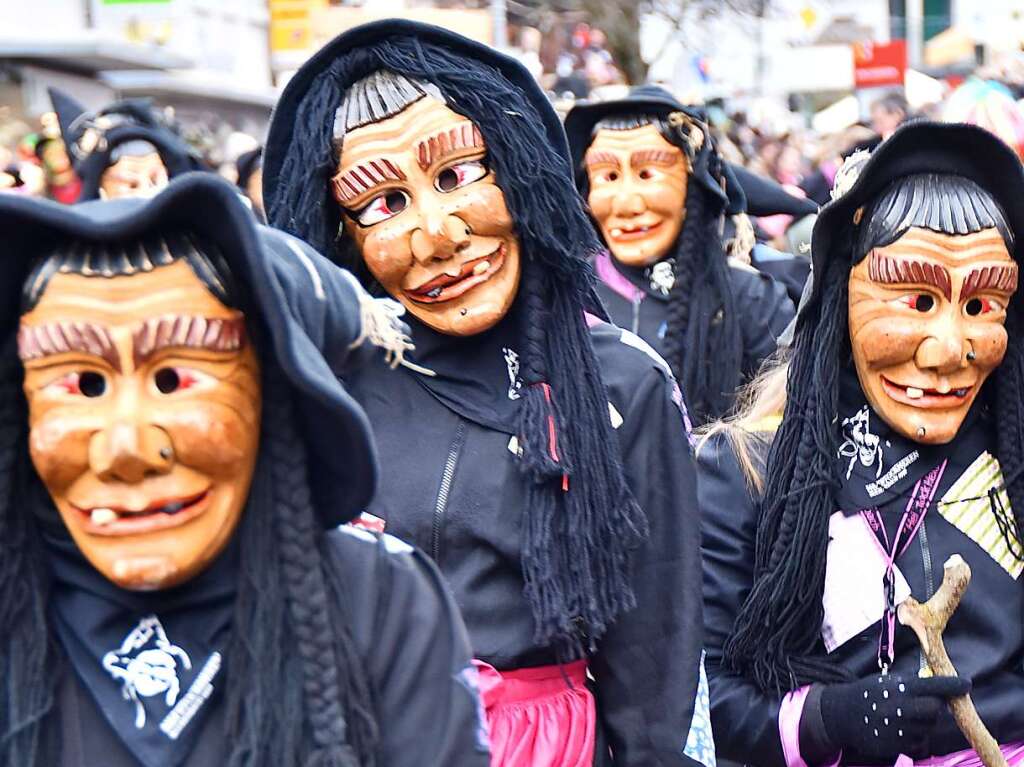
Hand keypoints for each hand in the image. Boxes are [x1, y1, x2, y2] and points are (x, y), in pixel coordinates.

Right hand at [809, 673, 969, 760]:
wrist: (841, 715)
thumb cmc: (868, 693)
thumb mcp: (886, 681)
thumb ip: (911, 683)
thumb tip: (940, 683)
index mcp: (897, 688)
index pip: (933, 686)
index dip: (952, 685)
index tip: (966, 684)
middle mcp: (899, 708)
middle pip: (935, 708)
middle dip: (935, 705)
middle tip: (927, 702)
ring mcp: (897, 728)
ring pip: (927, 727)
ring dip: (924, 722)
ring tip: (906, 715)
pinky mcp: (894, 745)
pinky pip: (917, 742)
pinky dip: (914, 736)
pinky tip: (899, 728)